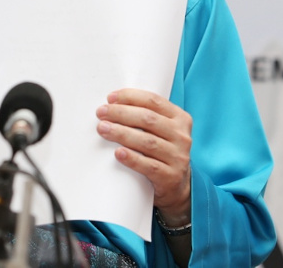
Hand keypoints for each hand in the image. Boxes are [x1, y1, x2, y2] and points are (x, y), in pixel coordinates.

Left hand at [96, 88, 192, 224]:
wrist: (177, 186)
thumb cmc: (162, 151)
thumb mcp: (162, 130)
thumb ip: (146, 116)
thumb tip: (112, 103)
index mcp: (180, 118)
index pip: (154, 101)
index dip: (130, 97)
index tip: (110, 98)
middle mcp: (181, 136)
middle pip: (148, 119)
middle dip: (121, 113)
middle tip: (101, 113)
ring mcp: (178, 157)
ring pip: (147, 142)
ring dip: (122, 133)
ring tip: (103, 129)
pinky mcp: (170, 177)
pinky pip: (149, 166)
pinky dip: (132, 158)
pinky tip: (117, 153)